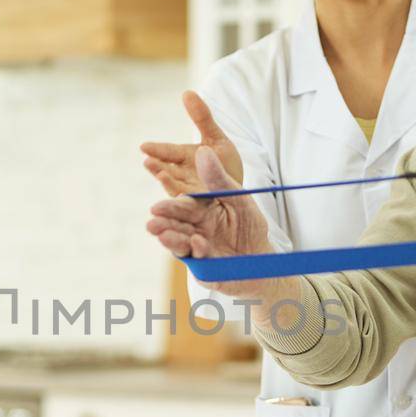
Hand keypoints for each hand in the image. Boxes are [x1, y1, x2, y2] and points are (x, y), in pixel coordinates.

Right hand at [140, 91, 244, 195]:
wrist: (238, 189)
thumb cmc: (224, 163)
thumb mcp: (216, 137)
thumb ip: (202, 117)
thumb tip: (186, 92)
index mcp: (183, 158)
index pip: (168, 153)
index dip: (157, 150)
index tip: (144, 146)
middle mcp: (182, 176)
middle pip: (167, 171)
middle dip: (157, 167)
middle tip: (147, 162)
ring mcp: (189, 193)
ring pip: (175, 188)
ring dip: (167, 184)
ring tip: (161, 177)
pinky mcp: (199, 207)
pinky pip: (191, 205)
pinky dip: (184, 202)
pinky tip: (181, 198)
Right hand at [147, 145, 281, 300]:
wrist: (263, 259)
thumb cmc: (250, 226)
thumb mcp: (239, 198)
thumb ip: (219, 178)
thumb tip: (203, 149)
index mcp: (201, 210)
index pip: (184, 204)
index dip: (172, 203)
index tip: (159, 204)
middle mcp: (194, 228)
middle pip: (176, 223)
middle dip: (163, 221)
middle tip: (152, 219)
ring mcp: (197, 248)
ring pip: (179, 242)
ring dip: (170, 237)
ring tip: (160, 233)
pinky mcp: (202, 267)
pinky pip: (196, 259)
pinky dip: (196, 250)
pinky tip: (197, 242)